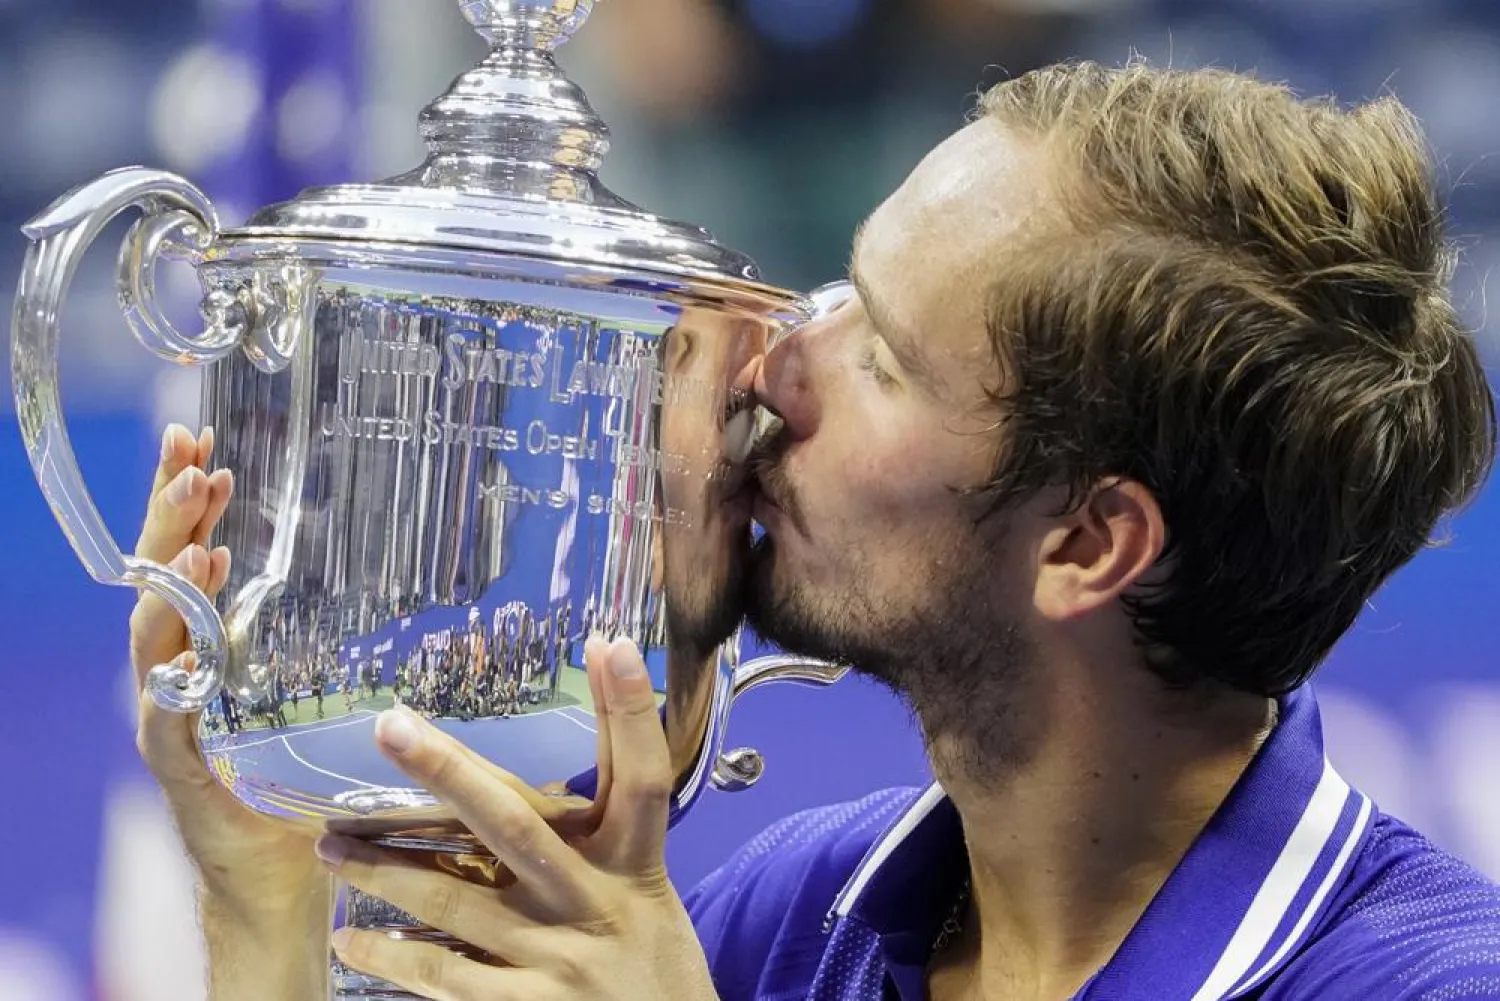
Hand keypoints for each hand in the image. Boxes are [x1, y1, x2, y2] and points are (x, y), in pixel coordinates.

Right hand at [131, 425, 326, 915]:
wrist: (285, 879)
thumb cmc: (316, 783)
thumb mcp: (333, 696)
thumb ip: (351, 641)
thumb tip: (432, 576)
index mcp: (214, 648)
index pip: (192, 558)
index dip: (191, 503)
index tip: (204, 444)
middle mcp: (181, 673)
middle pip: (163, 579)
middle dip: (171, 515)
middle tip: (190, 455)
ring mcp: (172, 719)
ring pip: (155, 636)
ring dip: (172, 580)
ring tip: (199, 531)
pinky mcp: (182, 770)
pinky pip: (166, 717)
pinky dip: (171, 678)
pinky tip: (182, 639)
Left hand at [319, 636, 717, 1000]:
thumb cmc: (651, 958)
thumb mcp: (647, 885)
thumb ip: (610, 822)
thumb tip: (596, 728)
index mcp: (637, 864)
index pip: (642, 775)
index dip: (628, 710)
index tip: (606, 643)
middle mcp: (597, 903)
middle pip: (518, 826)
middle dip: (451, 771)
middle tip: (390, 726)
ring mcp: (559, 962)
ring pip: (456, 902)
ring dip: (384, 868)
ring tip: (330, 844)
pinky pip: (446, 979)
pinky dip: (394, 956)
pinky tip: (352, 939)